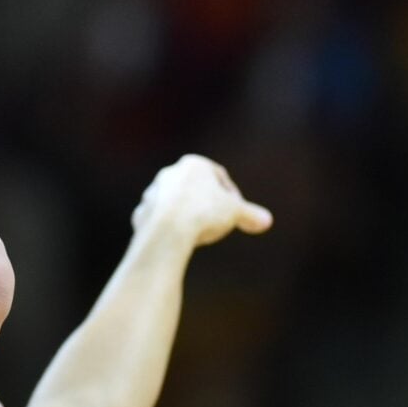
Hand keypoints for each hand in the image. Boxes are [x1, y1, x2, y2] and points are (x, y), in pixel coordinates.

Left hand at [132, 154, 272, 248]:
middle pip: (193, 189)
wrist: (167, 232)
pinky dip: (170, 230)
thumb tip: (266, 221)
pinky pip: (160, 221)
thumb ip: (250, 215)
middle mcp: (169, 174)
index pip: (217, 176)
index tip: (237, 210)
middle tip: (218, 221)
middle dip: (207, 204)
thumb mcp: (235, 213)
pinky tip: (180, 241)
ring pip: (175, 204)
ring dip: (187, 215)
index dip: (231, 194)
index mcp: (193, 165)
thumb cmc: (204, 214)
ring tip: (199, 233)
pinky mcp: (141, 214)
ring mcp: (152, 194)